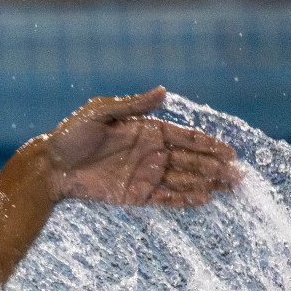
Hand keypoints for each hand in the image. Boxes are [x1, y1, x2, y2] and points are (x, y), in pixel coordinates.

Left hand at [44, 87, 239, 207]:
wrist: (50, 166)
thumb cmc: (72, 135)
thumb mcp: (99, 113)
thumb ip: (132, 104)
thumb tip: (163, 91)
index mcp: (147, 131)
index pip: (186, 137)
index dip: (209, 144)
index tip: (231, 152)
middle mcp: (150, 153)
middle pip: (191, 160)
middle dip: (216, 167)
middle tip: (239, 176)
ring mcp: (143, 175)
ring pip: (182, 180)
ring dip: (206, 183)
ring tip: (229, 188)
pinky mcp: (133, 194)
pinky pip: (164, 197)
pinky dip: (183, 199)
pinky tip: (203, 199)